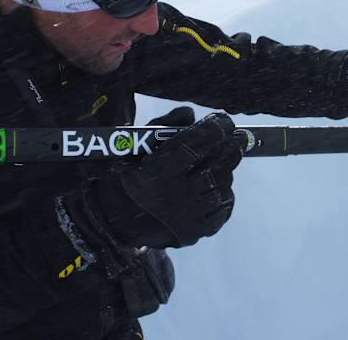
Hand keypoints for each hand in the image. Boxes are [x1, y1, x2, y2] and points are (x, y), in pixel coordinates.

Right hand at [70, 110, 245, 250]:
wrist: (111, 221)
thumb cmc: (125, 175)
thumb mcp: (136, 146)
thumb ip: (164, 126)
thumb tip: (190, 113)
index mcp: (159, 170)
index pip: (198, 142)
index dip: (216, 128)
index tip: (224, 119)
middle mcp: (175, 195)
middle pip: (217, 165)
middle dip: (231, 147)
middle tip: (236, 137)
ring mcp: (186, 217)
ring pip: (222, 186)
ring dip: (226, 170)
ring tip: (224, 160)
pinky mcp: (193, 233)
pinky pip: (221, 210)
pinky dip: (224, 195)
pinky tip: (218, 186)